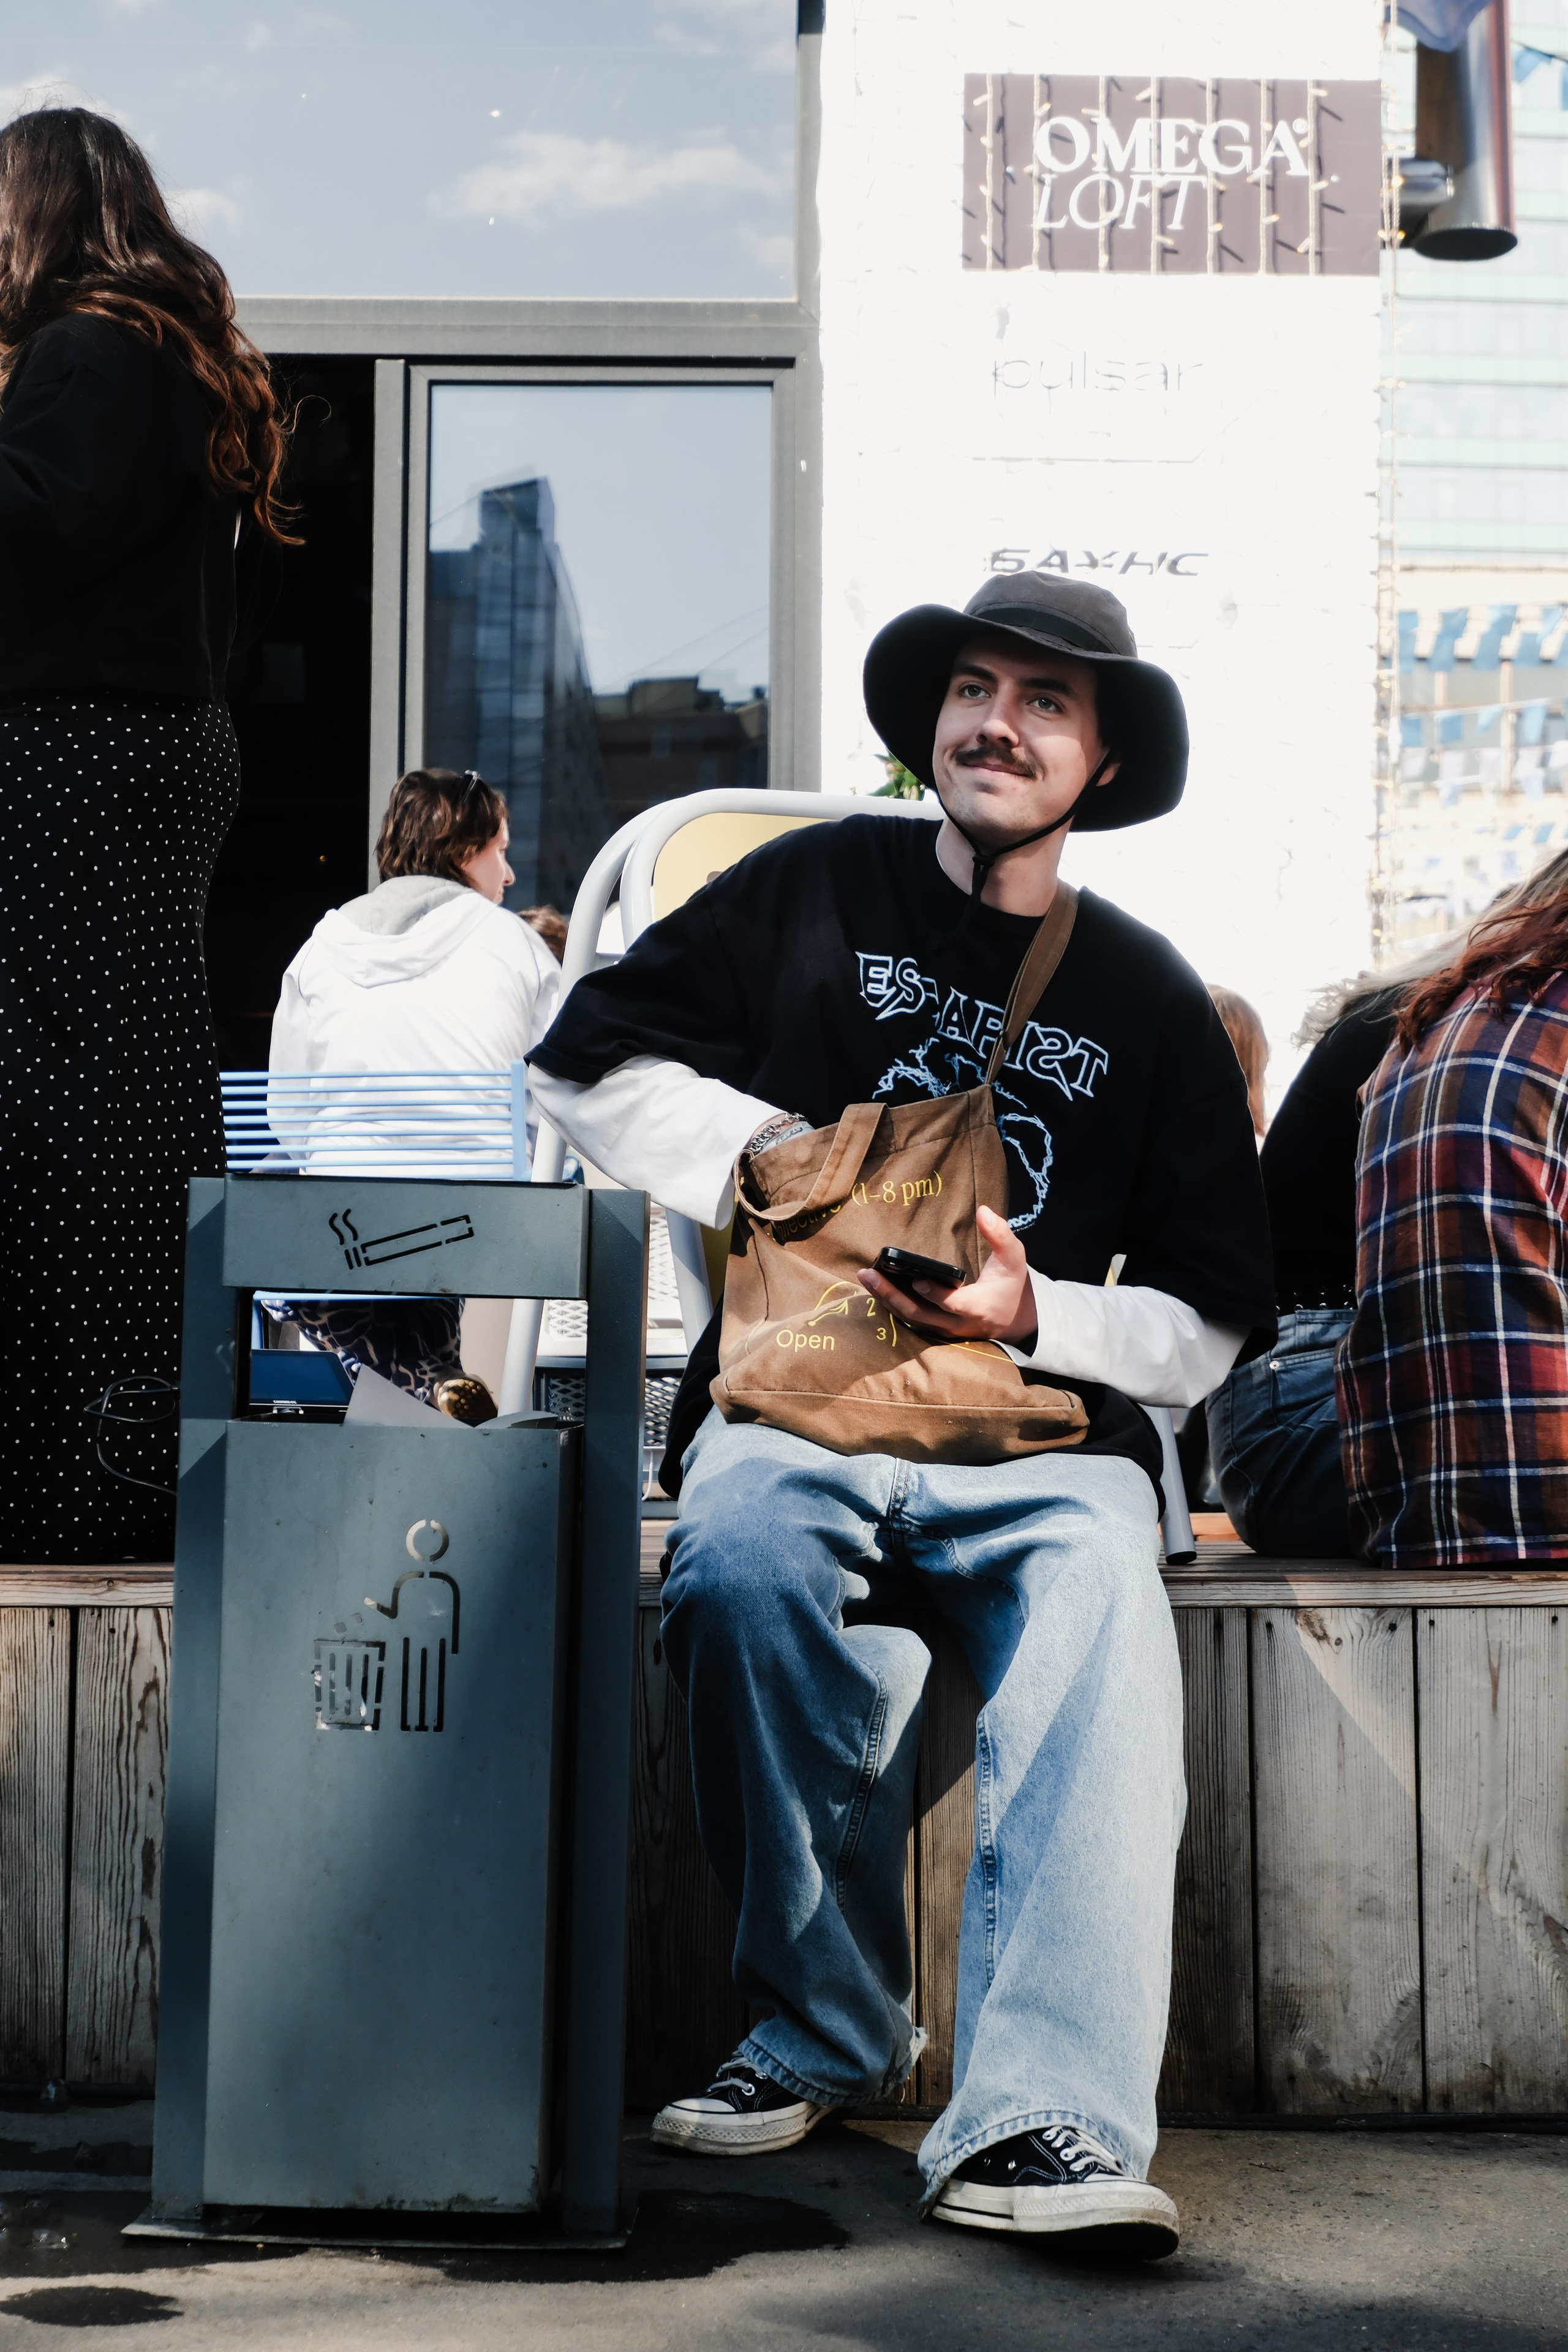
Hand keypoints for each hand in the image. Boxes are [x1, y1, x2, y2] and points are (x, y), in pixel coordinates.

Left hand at [857, 1207, 1037, 1348]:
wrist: (1013, 1319)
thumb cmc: (1010, 1284)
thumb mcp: (1014, 1258)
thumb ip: (1000, 1234)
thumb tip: (984, 1211)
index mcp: (978, 1306)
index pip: (953, 1303)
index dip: (935, 1294)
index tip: (916, 1279)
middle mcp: (957, 1323)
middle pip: (919, 1314)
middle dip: (891, 1295)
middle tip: (869, 1274)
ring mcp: (944, 1329)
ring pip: (910, 1319)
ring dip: (886, 1299)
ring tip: (865, 1277)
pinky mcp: (936, 1329)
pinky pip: (910, 1320)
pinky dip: (892, 1304)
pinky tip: (875, 1287)